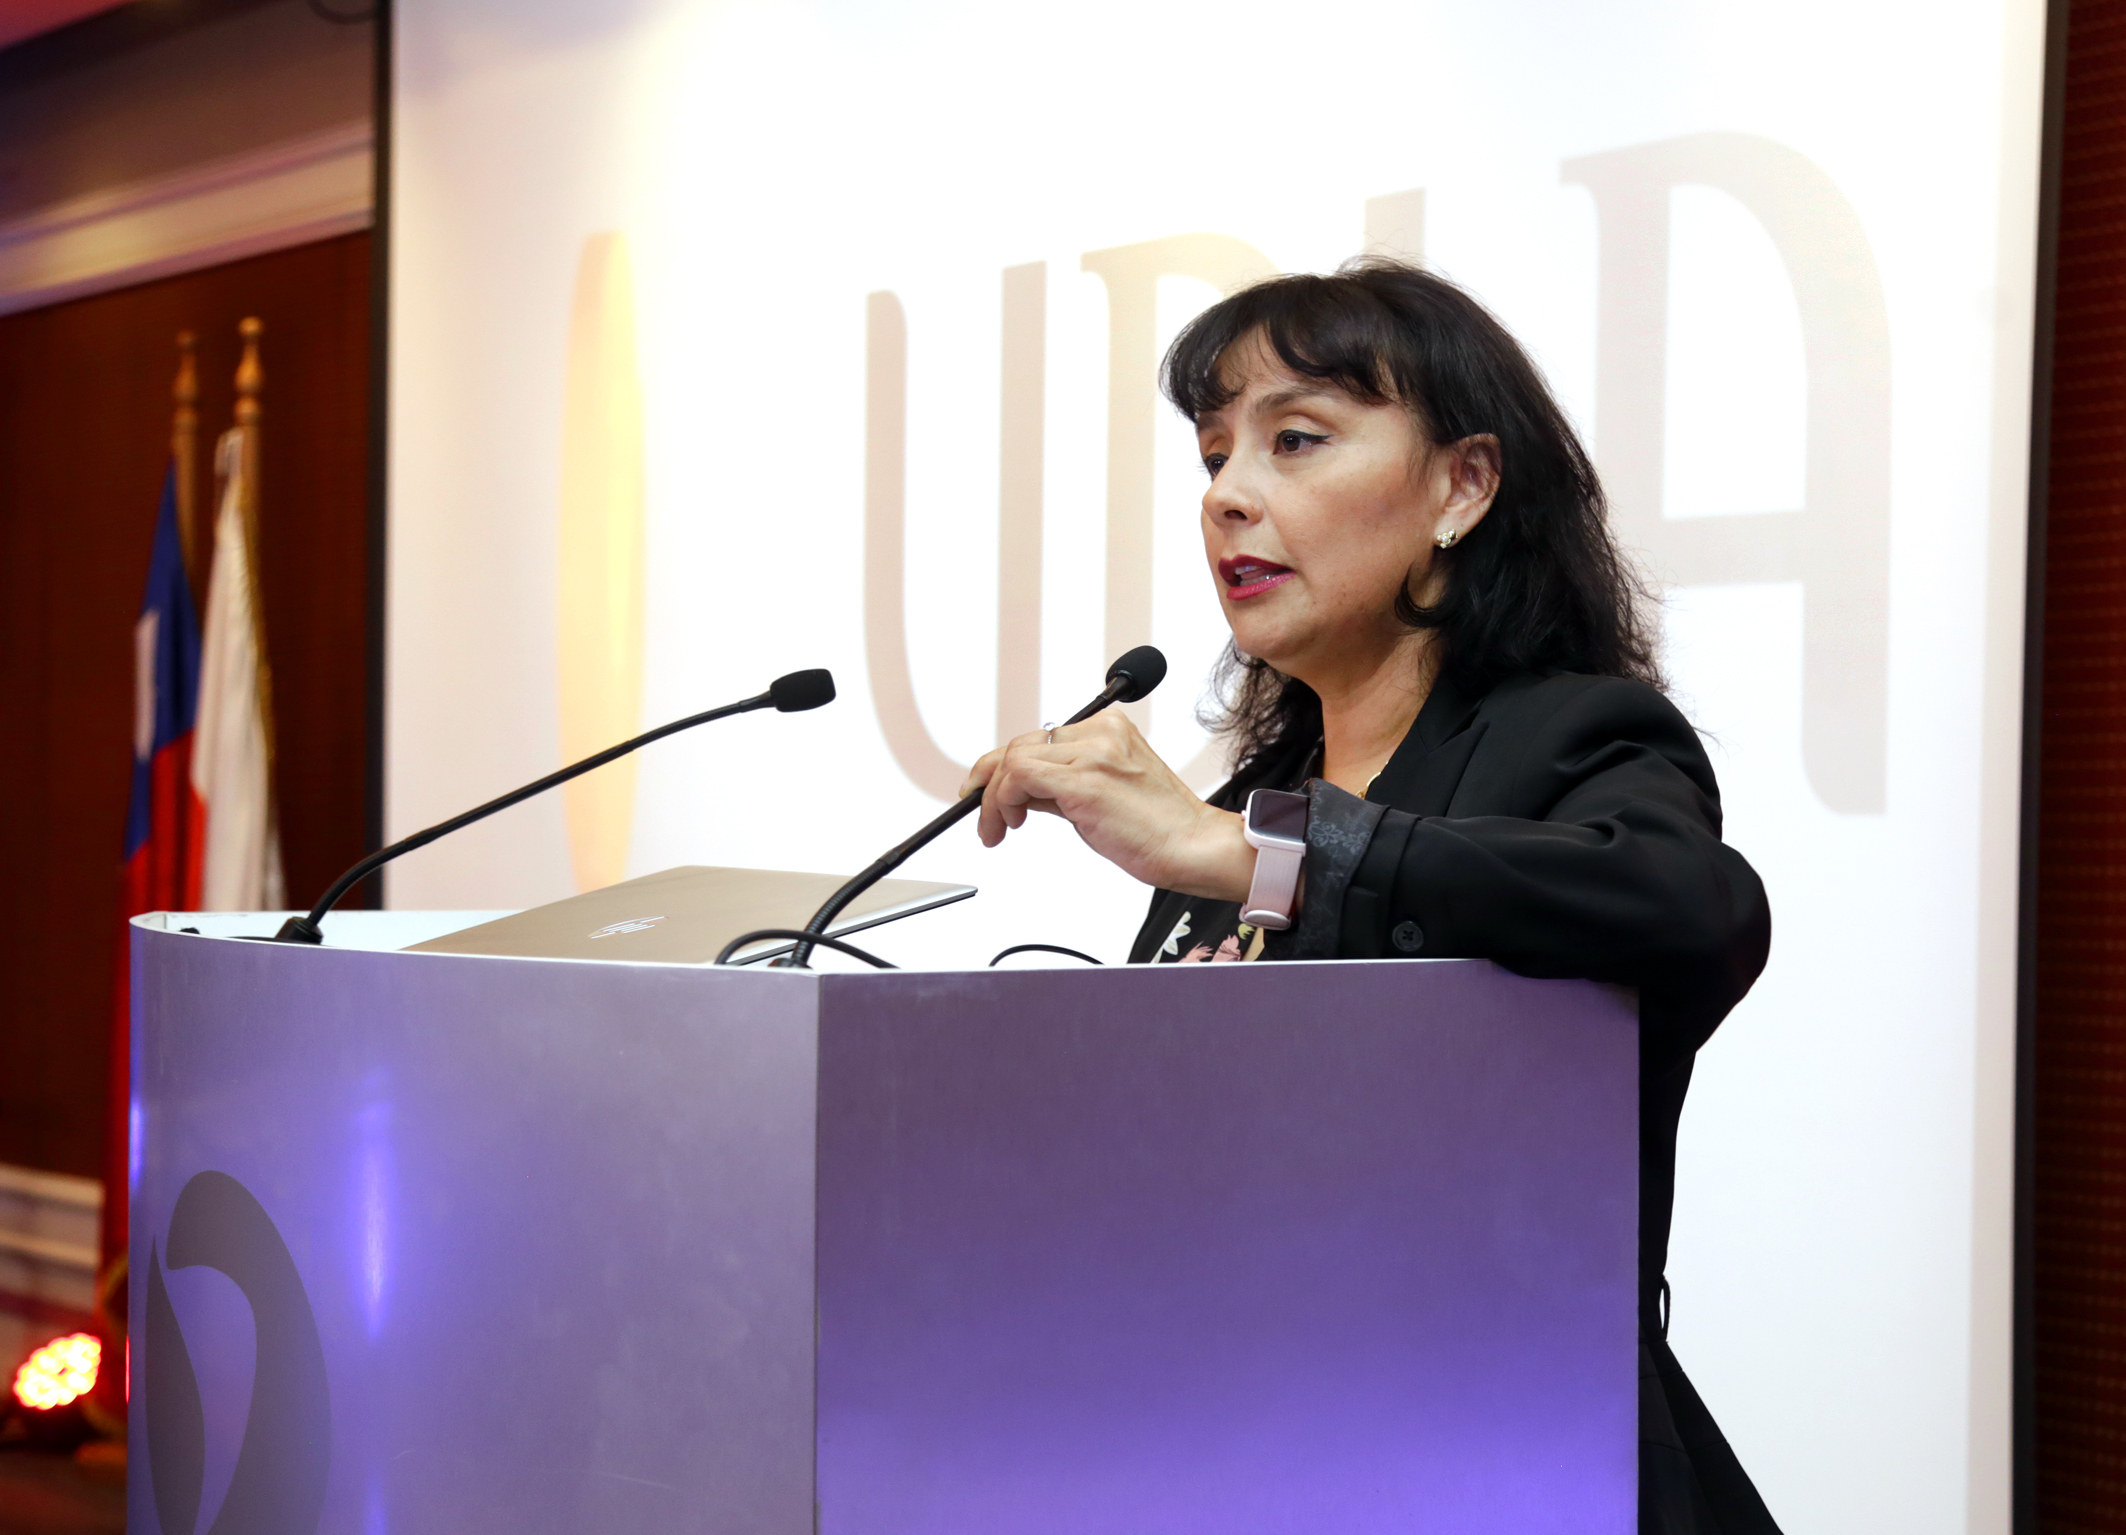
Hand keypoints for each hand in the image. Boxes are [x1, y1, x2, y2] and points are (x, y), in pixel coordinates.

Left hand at [961, 711, 1255, 900]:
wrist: (1193, 847)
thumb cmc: (1158, 829)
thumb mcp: (1100, 796)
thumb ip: (1059, 787)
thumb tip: (1015, 793)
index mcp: (1109, 728)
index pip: (1039, 739)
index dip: (1004, 766)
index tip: (986, 791)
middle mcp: (1100, 732)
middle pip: (1021, 744)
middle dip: (990, 781)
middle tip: (981, 816)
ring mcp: (1093, 752)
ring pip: (1014, 758)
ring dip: (992, 798)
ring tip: (995, 829)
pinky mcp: (1084, 780)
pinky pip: (1019, 776)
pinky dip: (1001, 800)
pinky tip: (1007, 825)